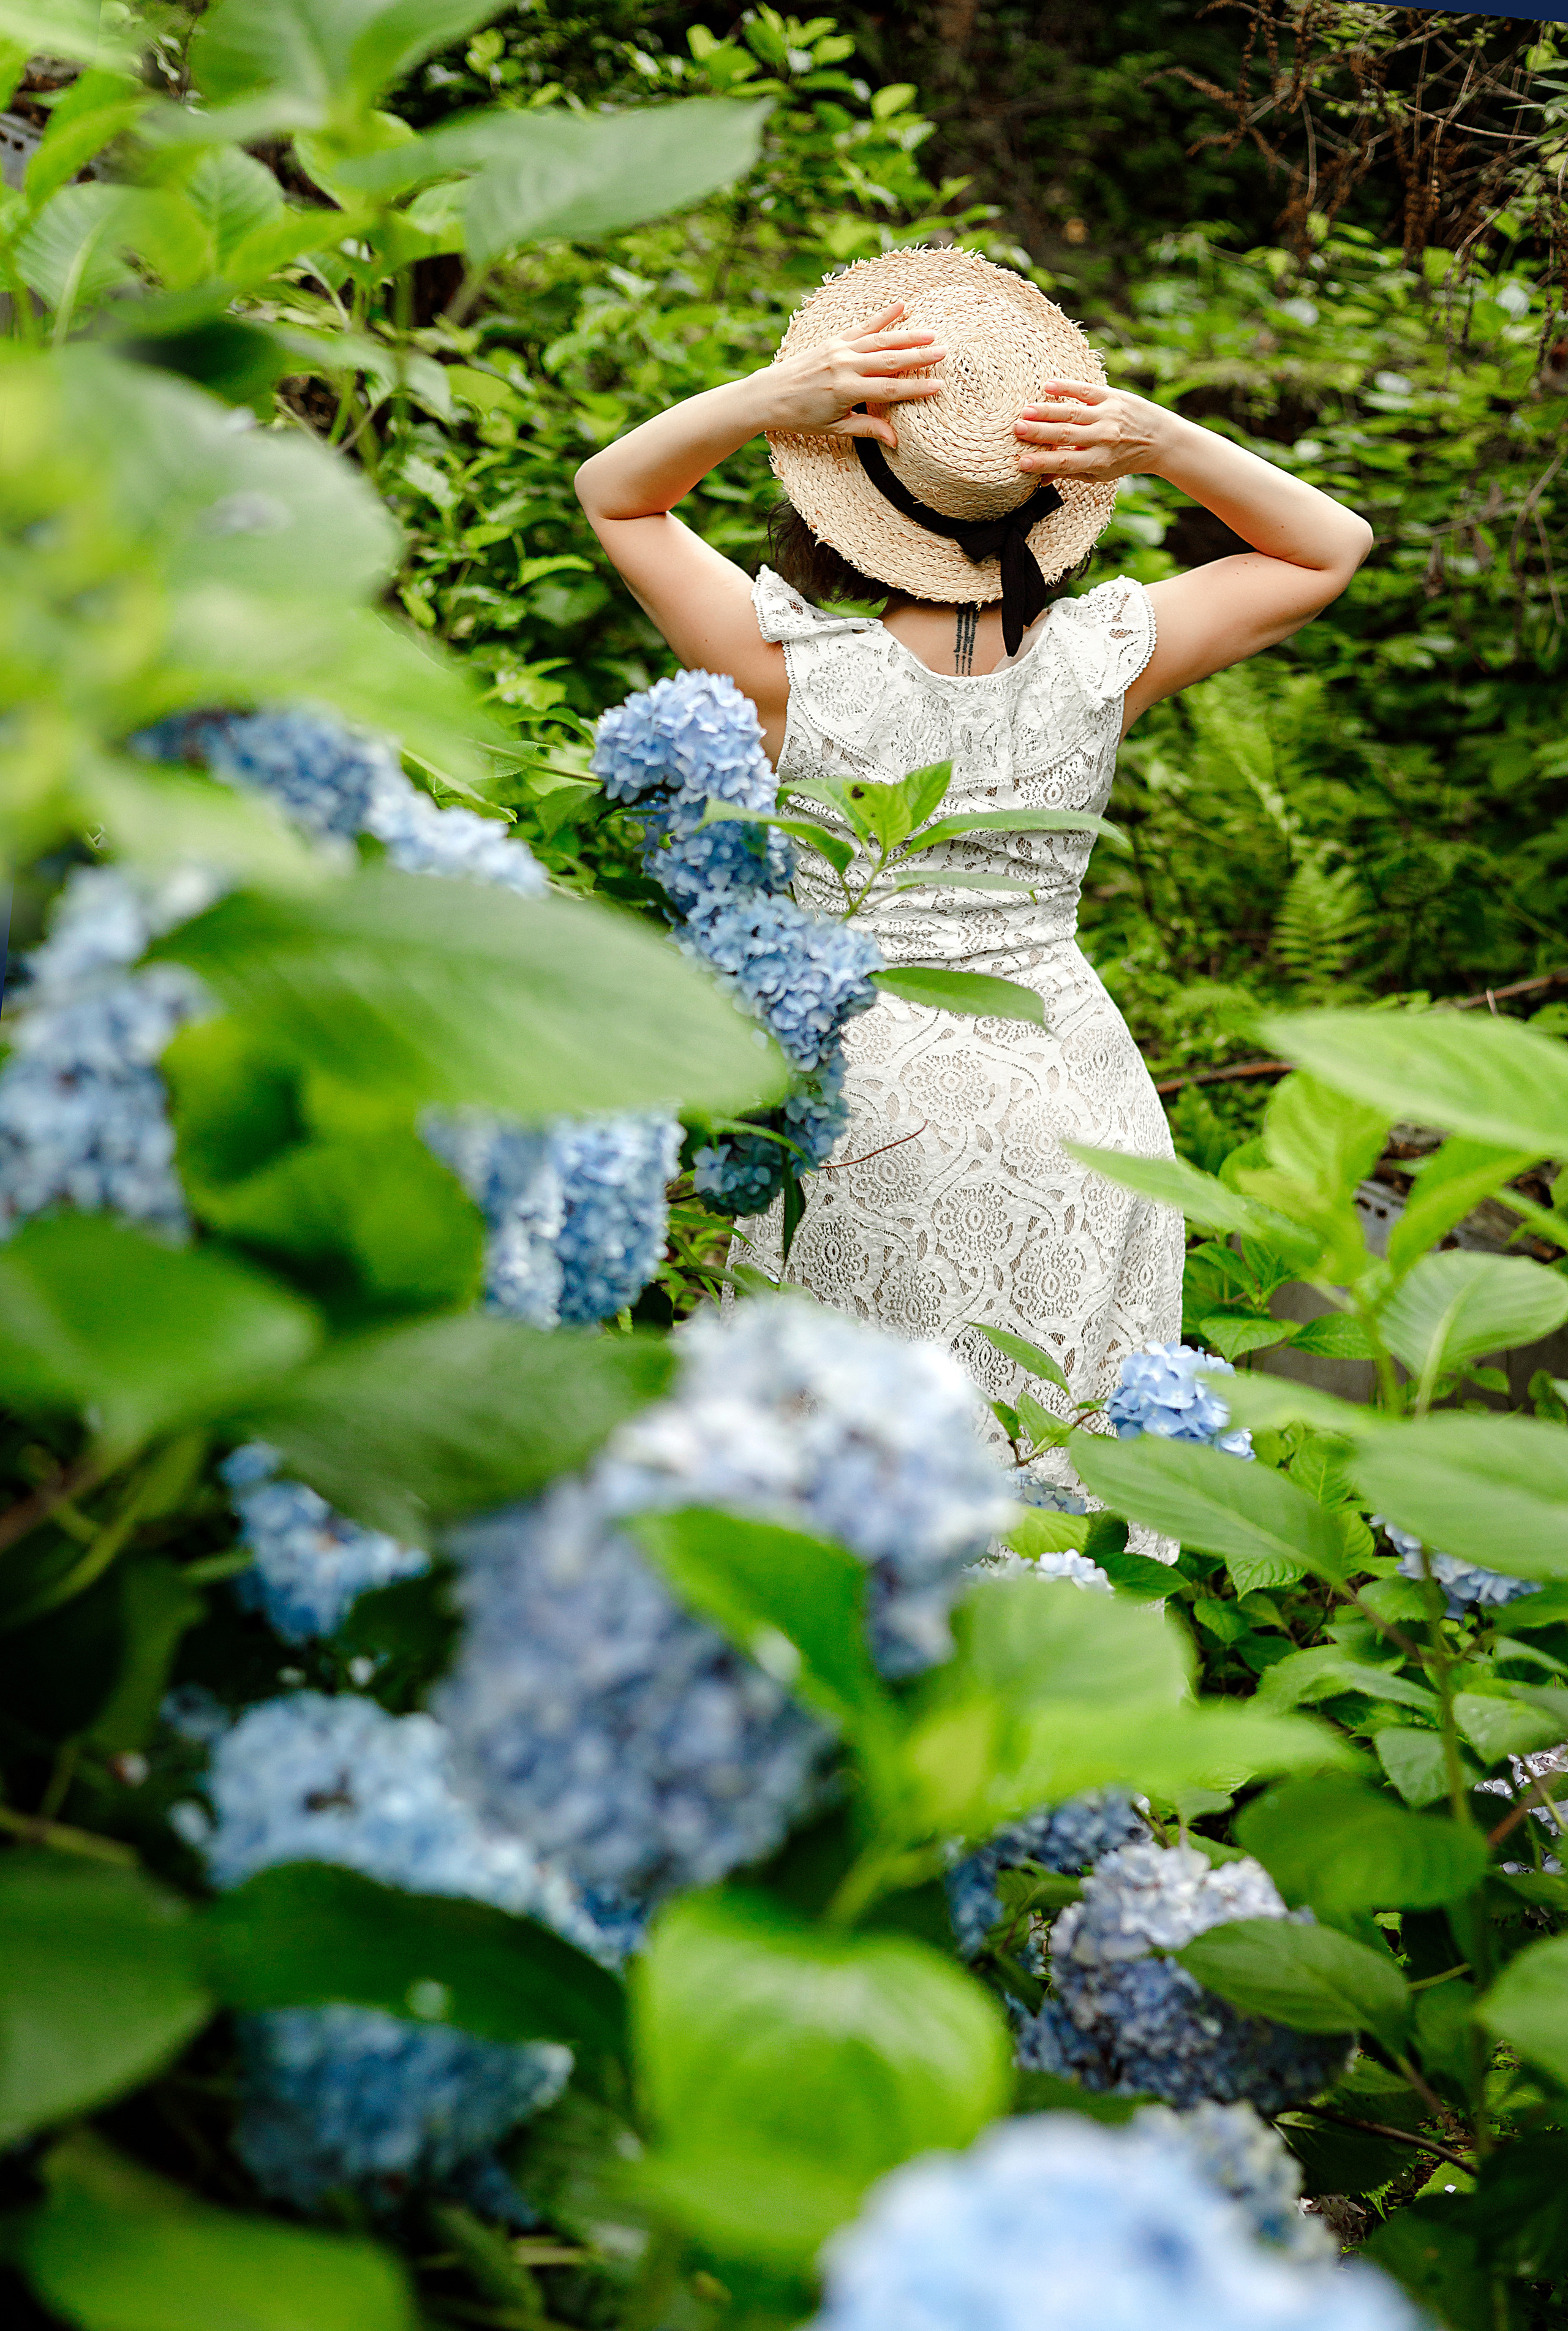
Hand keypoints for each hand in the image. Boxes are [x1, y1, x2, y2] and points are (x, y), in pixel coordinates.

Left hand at [752, 301, 945, 446]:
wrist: (770, 394)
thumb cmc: (802, 416)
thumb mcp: (835, 429)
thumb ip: (867, 429)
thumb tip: (896, 440)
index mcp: (845, 390)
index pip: (888, 389)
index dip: (914, 388)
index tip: (938, 386)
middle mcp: (843, 365)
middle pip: (888, 360)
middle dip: (918, 356)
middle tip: (943, 352)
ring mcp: (838, 349)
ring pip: (879, 340)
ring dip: (907, 335)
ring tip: (931, 333)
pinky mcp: (833, 340)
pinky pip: (862, 326)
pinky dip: (882, 316)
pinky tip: (901, 305)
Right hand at [1014, 380, 1173, 481]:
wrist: (1160, 440)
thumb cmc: (1124, 459)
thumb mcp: (1099, 474)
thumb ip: (1070, 473)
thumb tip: (1040, 479)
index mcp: (1099, 461)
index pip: (1066, 463)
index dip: (1043, 463)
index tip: (1021, 462)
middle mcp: (1104, 438)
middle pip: (1067, 435)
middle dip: (1040, 433)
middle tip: (1017, 430)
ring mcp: (1108, 415)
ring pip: (1073, 412)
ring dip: (1047, 411)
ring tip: (1025, 411)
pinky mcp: (1113, 397)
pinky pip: (1086, 390)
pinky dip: (1067, 387)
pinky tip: (1048, 386)